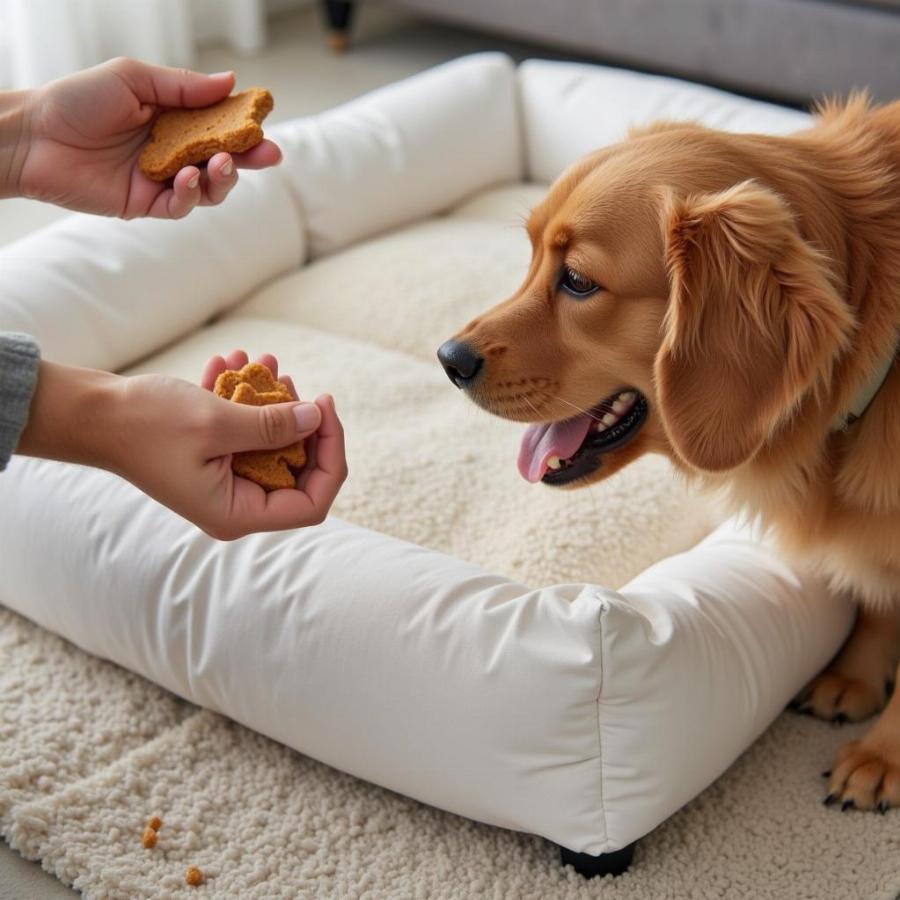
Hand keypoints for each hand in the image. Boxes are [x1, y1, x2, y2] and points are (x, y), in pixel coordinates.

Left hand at [10, 57, 280, 218]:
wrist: (34, 136)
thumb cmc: (76, 99)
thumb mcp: (134, 78)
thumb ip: (183, 86)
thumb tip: (230, 81)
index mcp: (172, 117)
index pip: (218, 123)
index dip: (243, 125)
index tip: (264, 123)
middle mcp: (172, 149)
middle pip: (222, 158)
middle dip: (248, 158)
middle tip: (268, 155)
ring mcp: (161, 178)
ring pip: (209, 187)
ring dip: (223, 178)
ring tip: (222, 164)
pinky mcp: (146, 203)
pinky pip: (181, 205)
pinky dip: (190, 194)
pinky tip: (186, 178)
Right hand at [16, 356, 346, 539]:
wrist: (90, 413)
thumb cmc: (145, 423)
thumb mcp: (217, 421)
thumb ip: (273, 425)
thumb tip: (317, 417)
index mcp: (237, 513)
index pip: (312, 500)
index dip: (331, 456)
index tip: (325, 409)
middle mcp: (234, 505)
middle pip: (297, 470)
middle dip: (300, 421)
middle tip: (290, 380)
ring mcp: (223, 482)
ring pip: (271, 445)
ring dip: (272, 401)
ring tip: (262, 360)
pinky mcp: (212, 459)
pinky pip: (243, 433)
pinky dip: (244, 399)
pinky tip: (232, 361)